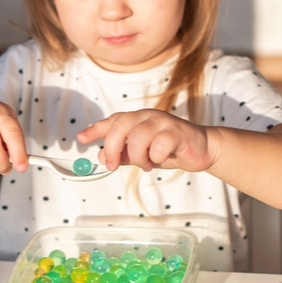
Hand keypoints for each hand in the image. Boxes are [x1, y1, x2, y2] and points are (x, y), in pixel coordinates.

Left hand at [77, 109, 216, 172]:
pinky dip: (156, 157)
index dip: (95, 129)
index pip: (112, 121)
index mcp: (136, 120)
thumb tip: (102, 157)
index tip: (81, 139)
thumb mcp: (142, 154)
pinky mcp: (177, 131)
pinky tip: (161, 159)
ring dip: (138, 157)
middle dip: (113, 148)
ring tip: (146, 164)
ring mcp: (163, 122)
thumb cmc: (170, 149)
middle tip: (112, 165)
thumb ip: (123, 155)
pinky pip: (159, 144)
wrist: (200, 149)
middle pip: (121, 125)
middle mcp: (147, 116)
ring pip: (139, 137)